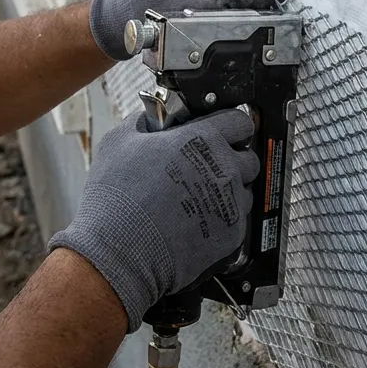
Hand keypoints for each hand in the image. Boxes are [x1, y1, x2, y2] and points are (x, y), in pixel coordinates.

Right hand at [49, 109, 259, 330]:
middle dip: (232, 158)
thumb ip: (146, 121)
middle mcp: (224, 169)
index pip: (240, 121)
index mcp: (203, 140)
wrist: (119, 251)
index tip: (222, 131)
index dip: (230, 125)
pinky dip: (222, 219)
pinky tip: (197, 220)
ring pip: (245, 190)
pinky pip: (237, 219)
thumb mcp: (120, 141)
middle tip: (207, 167)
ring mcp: (231, 204)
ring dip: (229, 190)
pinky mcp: (231, 235)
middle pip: (248, 157)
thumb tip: (156, 115)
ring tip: (199, 197)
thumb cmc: (118, 197)